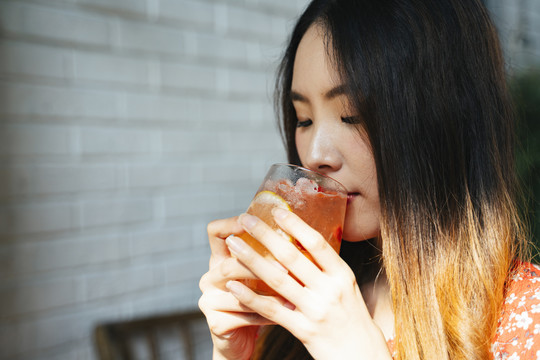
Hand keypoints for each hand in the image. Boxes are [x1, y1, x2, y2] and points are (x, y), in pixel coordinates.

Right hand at [198, 217, 285, 359]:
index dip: (230, 224)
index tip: (250, 220)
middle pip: (227, 264)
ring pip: (236, 291)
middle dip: (256, 264)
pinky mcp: (215, 322)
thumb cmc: (258, 301)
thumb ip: (269, 257)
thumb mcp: (260, 275)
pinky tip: (286, 313)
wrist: (241, 340)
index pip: (215, 232)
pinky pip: (244, 315)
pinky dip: (267, 314)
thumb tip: (302, 237)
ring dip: (266, 293)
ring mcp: (208, 300)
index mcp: (219, 259)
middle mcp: (209, 277)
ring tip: (292, 293)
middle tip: (285, 268)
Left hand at [224, 209, 391, 359]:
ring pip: (277, 280)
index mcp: (342, 275)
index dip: (295, 224)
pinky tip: (234, 285)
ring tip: (233, 245)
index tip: (276, 210)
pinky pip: (272, 310)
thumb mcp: (346, 289)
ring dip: (251, 260)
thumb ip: (325, 269)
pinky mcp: (304, 330)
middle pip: (292, 256)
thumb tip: (299, 243)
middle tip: (245, 219)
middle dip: (266, 235)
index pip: (317, 243)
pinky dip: (250, 297)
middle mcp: (330, 290)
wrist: (362, 356)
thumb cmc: (352, 319)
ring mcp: (316, 310)